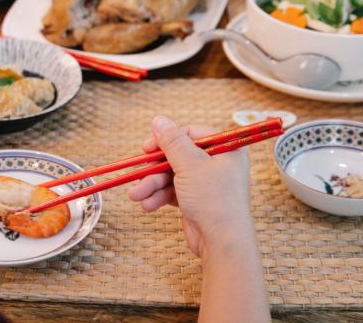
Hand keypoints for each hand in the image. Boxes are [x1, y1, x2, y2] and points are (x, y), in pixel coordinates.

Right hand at [128, 116, 251, 256]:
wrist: (222, 243)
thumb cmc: (213, 199)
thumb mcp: (190, 165)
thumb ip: (172, 142)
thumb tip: (158, 120)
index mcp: (225, 149)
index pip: (191, 134)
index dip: (167, 139)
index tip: (147, 147)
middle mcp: (218, 164)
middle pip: (178, 156)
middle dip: (155, 169)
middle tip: (138, 173)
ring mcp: (206, 183)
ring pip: (172, 176)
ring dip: (152, 185)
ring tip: (136, 195)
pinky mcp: (196, 200)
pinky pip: (173, 192)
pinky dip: (159, 197)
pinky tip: (147, 205)